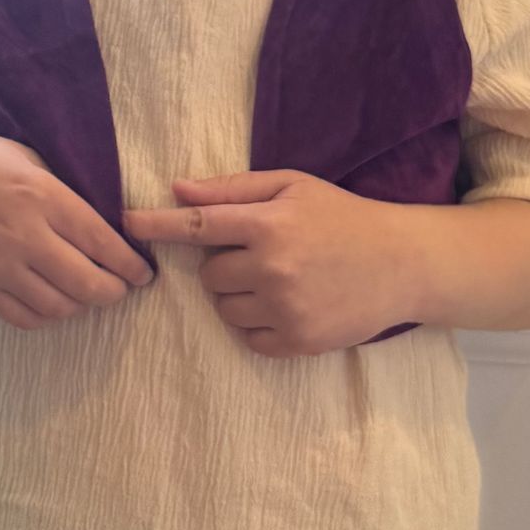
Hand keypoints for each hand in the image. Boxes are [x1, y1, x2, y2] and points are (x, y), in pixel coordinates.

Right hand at [0, 127, 152, 329]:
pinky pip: (25, 318)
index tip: (143, 272)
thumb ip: (62, 189)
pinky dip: (48, 317)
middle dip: (115, 291)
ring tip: (88, 292)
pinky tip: (54, 302)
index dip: (131, 264)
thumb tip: (104, 220)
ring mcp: (0, 266)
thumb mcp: (24, 157)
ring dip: (82, 305)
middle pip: (89, 284)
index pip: (103, 242)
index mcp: (42, 196)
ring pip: (60, 307)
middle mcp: (25, 236)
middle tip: (121, 286)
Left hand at [124, 171, 423, 356]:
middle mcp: (273, 268)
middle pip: (209, 276)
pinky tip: (286, 304)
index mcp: (269, 224)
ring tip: (277, 279)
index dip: (156, 224)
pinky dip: (257, 324)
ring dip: (238, 296)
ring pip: (224, 309)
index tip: (127, 223)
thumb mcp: (292, 187)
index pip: (197, 226)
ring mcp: (285, 309)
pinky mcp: (298, 342)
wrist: (402, 264)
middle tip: (260, 254)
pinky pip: (248, 337)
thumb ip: (233, 189)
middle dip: (223, 266)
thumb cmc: (341, 217)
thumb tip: (177, 190)